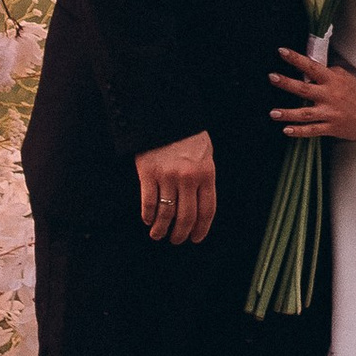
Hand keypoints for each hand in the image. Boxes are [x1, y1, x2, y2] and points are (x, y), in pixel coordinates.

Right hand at [134, 128, 215, 245]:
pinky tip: (148, 220)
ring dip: (161, 230)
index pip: (207, 210)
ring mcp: (167, 176)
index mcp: (206, 174)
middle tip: (176, 240)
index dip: (201, 229)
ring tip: (158, 235)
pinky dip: (147, 215)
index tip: (195, 238)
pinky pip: (148, 202)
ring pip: (166, 214)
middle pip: (186, 217)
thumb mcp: (205, 155)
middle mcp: (188, 178)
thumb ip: (205, 179)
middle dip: (181, 234)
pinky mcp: (148, 174)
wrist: (164, 116)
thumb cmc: (187, 136)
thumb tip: (201, 207)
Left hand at [271, 46, 355, 141]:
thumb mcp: (345, 78)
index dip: (296, 58)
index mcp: (333, 80)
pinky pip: (312, 130)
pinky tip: (287, 130)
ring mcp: (331, 113)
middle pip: (304, 88)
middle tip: (272, 77)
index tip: (281, 51)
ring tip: (272, 113)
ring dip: (287, 113)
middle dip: (286, 83)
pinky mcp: (332, 128)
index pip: (311, 66)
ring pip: (305, 113)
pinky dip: (299, 131)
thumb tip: (310, 70)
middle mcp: (330, 95)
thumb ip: (329, 74)